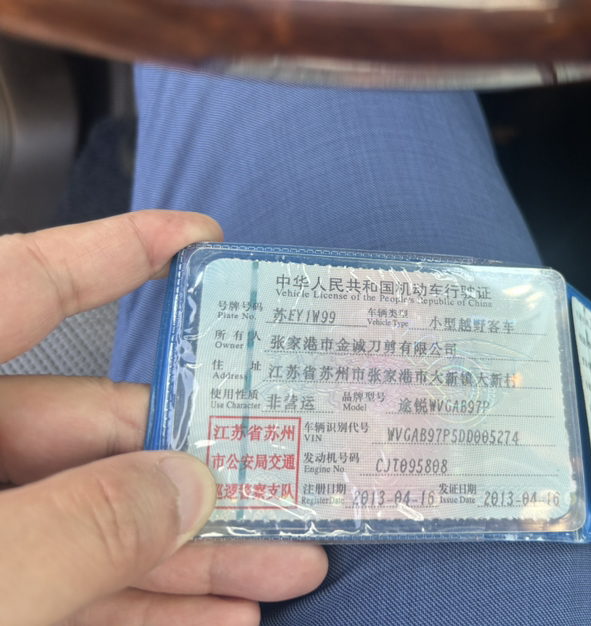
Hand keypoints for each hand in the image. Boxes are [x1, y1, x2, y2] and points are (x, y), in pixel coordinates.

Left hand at [0, 211, 327, 625]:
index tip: (200, 240)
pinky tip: (218, 613)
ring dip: (188, 550)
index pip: (23, 287)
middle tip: (281, 474)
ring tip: (282, 563)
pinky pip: (65, 588)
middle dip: (195, 464)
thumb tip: (184, 487)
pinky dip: (139, 603)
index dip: (114, 251)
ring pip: (89, 522)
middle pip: (87, 432)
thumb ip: (84, 524)